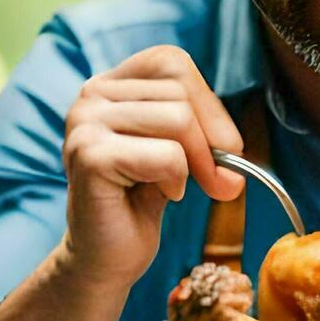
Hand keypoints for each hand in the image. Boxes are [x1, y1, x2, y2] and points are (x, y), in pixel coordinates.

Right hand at [60, 45, 245, 286]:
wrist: (107, 258)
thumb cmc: (140, 203)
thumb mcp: (176, 150)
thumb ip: (199, 127)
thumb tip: (235, 144)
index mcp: (110, 84)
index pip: (171, 62)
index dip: (208, 102)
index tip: (225, 146)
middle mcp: (91, 95)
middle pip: (180, 92)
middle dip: (212, 140)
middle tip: (216, 180)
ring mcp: (85, 123)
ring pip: (178, 119)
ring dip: (196, 163)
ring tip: (178, 187)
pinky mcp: (90, 156)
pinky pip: (166, 155)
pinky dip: (177, 179)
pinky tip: (162, 195)